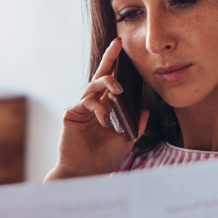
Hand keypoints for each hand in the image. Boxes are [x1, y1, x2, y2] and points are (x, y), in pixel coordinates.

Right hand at [45, 38, 149, 181]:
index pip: (110, 85)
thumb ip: (136, 126)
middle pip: (100, 77)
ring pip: (93, 86)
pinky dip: (97, 108)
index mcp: (103, 110)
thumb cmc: (102, 159)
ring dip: (107, 82)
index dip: (116, 68)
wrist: (86, 173)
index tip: (125, 52)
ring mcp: (80, 109)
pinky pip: (86, 102)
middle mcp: (92, 106)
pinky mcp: (71, 114)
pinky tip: (104, 119)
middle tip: (118, 44)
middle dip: (109, 59)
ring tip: (118, 88)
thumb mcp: (126, 141)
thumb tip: (146, 111)